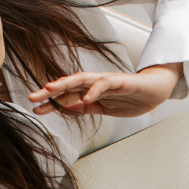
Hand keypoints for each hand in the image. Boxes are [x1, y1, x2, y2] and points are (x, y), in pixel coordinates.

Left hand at [27, 63, 181, 117]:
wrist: (156, 91)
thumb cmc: (132, 98)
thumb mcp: (105, 109)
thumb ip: (87, 108)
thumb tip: (67, 109)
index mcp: (90, 92)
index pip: (66, 96)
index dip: (50, 102)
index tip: (35, 109)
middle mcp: (95, 84)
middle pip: (68, 85)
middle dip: (49, 91)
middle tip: (32, 97)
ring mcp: (107, 81)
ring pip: (81, 79)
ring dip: (64, 84)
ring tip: (50, 89)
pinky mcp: (120, 81)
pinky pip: (104, 83)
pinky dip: (93, 89)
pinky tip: (85, 97)